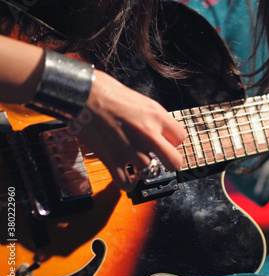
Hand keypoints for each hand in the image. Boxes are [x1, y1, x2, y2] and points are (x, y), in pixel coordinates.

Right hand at [74, 70, 186, 190]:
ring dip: (144, 169)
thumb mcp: (140, 100)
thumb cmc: (107, 91)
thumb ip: (153, 118)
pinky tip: (128, 177)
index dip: (172, 141)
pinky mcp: (112, 160)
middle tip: (159, 159)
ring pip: (150, 172)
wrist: (82, 93)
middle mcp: (148, 134)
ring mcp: (130, 149)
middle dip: (168, 162)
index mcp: (157, 116)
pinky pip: (126, 184)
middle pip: (175, 162)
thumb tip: (160, 131)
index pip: (181, 137)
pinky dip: (128, 184)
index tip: (163, 141)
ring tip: (136, 162)